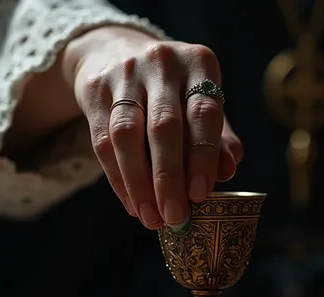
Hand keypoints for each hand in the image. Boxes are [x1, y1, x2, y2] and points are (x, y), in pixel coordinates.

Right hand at [63, 27, 241, 229]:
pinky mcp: (94, 88)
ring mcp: (124, 73)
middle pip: (164, 126)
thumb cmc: (173, 90)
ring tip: (151, 218)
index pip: (204, 113)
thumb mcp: (201, 103)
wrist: (115, 51)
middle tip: (175, 217)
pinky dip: (119, 178)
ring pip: (127, 135)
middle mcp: (162, 62)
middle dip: (169, 178)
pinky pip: (102, 140)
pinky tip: (132, 203)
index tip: (200, 195)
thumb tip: (229, 172)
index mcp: (199, 63)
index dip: (203, 156)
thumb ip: (219, 137)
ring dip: (140, 183)